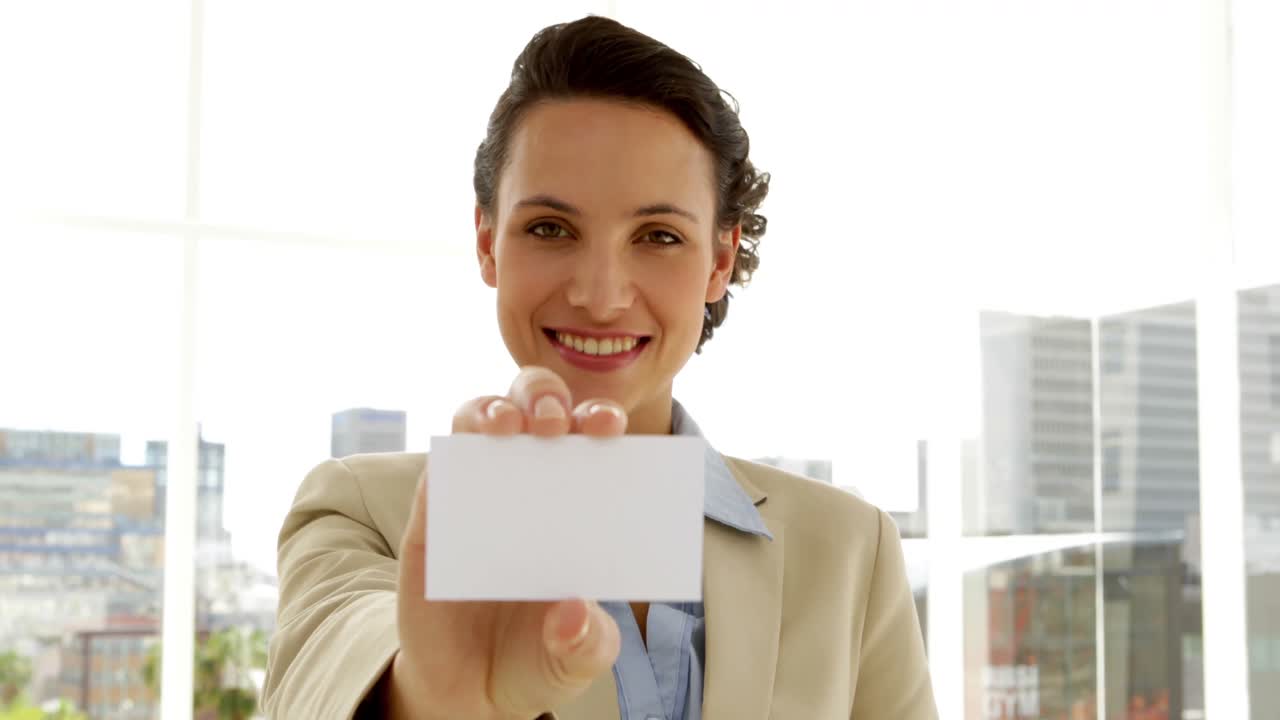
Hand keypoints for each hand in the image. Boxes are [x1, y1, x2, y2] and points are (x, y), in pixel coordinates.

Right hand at [384, 366, 625, 719]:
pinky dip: (449, 456)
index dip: (601, 420)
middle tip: (553, 421)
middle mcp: (532, 481)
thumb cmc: (538, 655)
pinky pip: (438, 469)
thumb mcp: (575, 659)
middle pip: (538, 408)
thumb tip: (572, 614)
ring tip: (506, 427)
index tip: (610, 427)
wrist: (470, 689)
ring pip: (481, 418)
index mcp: (582, 500)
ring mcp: (479, 490)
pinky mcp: (433, 513)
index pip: (595, 440)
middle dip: (546, 398)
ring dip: (493, 409)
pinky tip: (459, 465)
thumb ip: (586, 642)